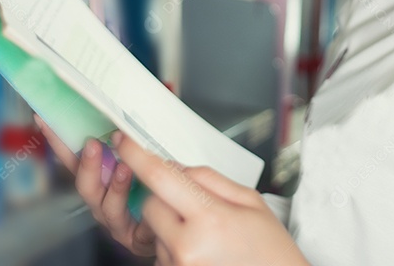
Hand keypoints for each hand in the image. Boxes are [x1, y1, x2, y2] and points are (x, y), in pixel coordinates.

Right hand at [34, 114, 156, 257]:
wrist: (176, 223)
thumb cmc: (157, 190)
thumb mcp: (144, 159)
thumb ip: (133, 141)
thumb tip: (132, 110)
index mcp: (100, 182)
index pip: (74, 160)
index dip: (58, 142)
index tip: (44, 119)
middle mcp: (102, 203)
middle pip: (86, 186)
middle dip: (87, 165)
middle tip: (92, 144)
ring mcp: (117, 223)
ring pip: (109, 208)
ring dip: (116, 186)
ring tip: (125, 168)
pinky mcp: (137, 239)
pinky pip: (139, 228)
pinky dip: (147, 217)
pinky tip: (152, 200)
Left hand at [112, 130, 308, 265]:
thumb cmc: (269, 250)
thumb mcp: (249, 201)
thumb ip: (208, 179)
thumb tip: (175, 168)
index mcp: (209, 218)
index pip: (159, 177)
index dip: (136, 155)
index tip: (123, 141)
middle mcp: (186, 246)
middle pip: (150, 205)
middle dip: (164, 198)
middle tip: (194, 205)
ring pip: (155, 230)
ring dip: (172, 227)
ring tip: (208, 238)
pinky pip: (161, 252)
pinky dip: (175, 247)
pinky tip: (203, 252)